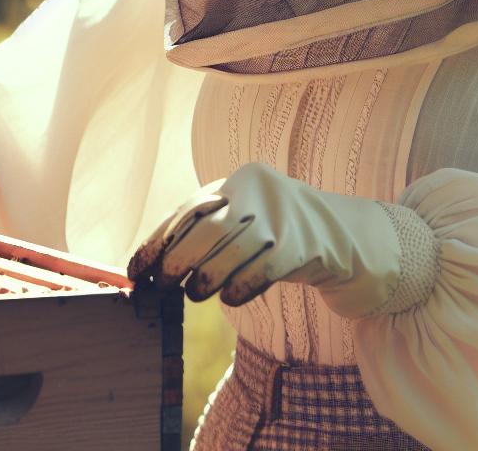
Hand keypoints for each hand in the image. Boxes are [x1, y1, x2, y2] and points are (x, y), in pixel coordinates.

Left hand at [126, 161, 407, 316]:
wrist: (341, 234)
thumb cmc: (276, 230)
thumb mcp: (243, 213)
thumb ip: (205, 227)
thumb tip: (153, 263)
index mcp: (236, 180)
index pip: (185, 212)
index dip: (156, 243)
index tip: (137, 271)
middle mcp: (257, 192)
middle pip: (204, 231)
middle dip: (175, 262)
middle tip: (162, 286)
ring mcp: (281, 218)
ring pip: (228, 252)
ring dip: (204, 279)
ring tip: (196, 292)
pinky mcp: (300, 247)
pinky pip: (257, 273)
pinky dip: (237, 288)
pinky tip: (230, 296)